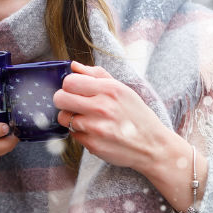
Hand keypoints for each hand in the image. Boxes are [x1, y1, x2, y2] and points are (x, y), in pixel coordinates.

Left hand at [53, 61, 205, 211]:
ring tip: (86, 119)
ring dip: (70, 118)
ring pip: (63, 117)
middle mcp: (102, 107)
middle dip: (63, 100)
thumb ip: (97, 75)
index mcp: (110, 89)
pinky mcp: (93, 145)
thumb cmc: (137, 115)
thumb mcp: (123, 90)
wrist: (153, 146)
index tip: (75, 90)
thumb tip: (74, 66)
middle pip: (60, 98)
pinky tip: (94, 132)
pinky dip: (80, 133)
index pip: (69, 81)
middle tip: (73, 104)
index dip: (69, 85)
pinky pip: (73, 134)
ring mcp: (96, 127)